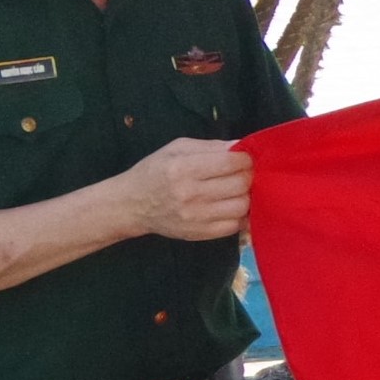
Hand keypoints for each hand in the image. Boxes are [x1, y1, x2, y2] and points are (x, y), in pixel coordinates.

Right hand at [117, 137, 252, 241]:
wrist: (132, 205)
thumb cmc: (155, 171)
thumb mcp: (176, 149)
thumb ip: (211, 146)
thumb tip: (242, 146)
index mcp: (183, 169)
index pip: (230, 163)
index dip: (245, 158)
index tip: (245, 157)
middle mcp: (190, 194)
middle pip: (240, 184)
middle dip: (247, 175)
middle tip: (242, 173)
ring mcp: (197, 217)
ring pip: (243, 205)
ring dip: (246, 195)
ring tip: (237, 189)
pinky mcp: (201, 233)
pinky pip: (236, 225)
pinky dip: (240, 214)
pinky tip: (231, 205)